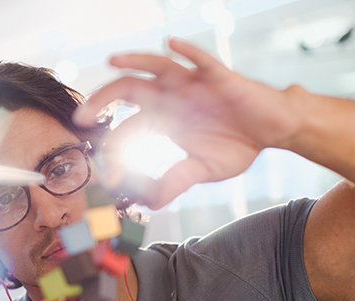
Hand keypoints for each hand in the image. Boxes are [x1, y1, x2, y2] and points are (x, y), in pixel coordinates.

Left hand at [74, 37, 302, 209]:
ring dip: (135, 62)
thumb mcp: (202, 169)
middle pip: (128, 91)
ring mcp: (192, 84)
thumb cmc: (237, 144)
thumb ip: (175, 181)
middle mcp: (170, 98)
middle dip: (102, 100)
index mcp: (163, 119)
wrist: (273, 129)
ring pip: (157, 66)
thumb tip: (150, 203)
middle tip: (81, 118)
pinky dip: (187, 51)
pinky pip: (201, 60)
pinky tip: (172, 43)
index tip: (108, 175)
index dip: (114, 150)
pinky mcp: (218, 77)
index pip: (128, 130)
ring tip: (113, 61)